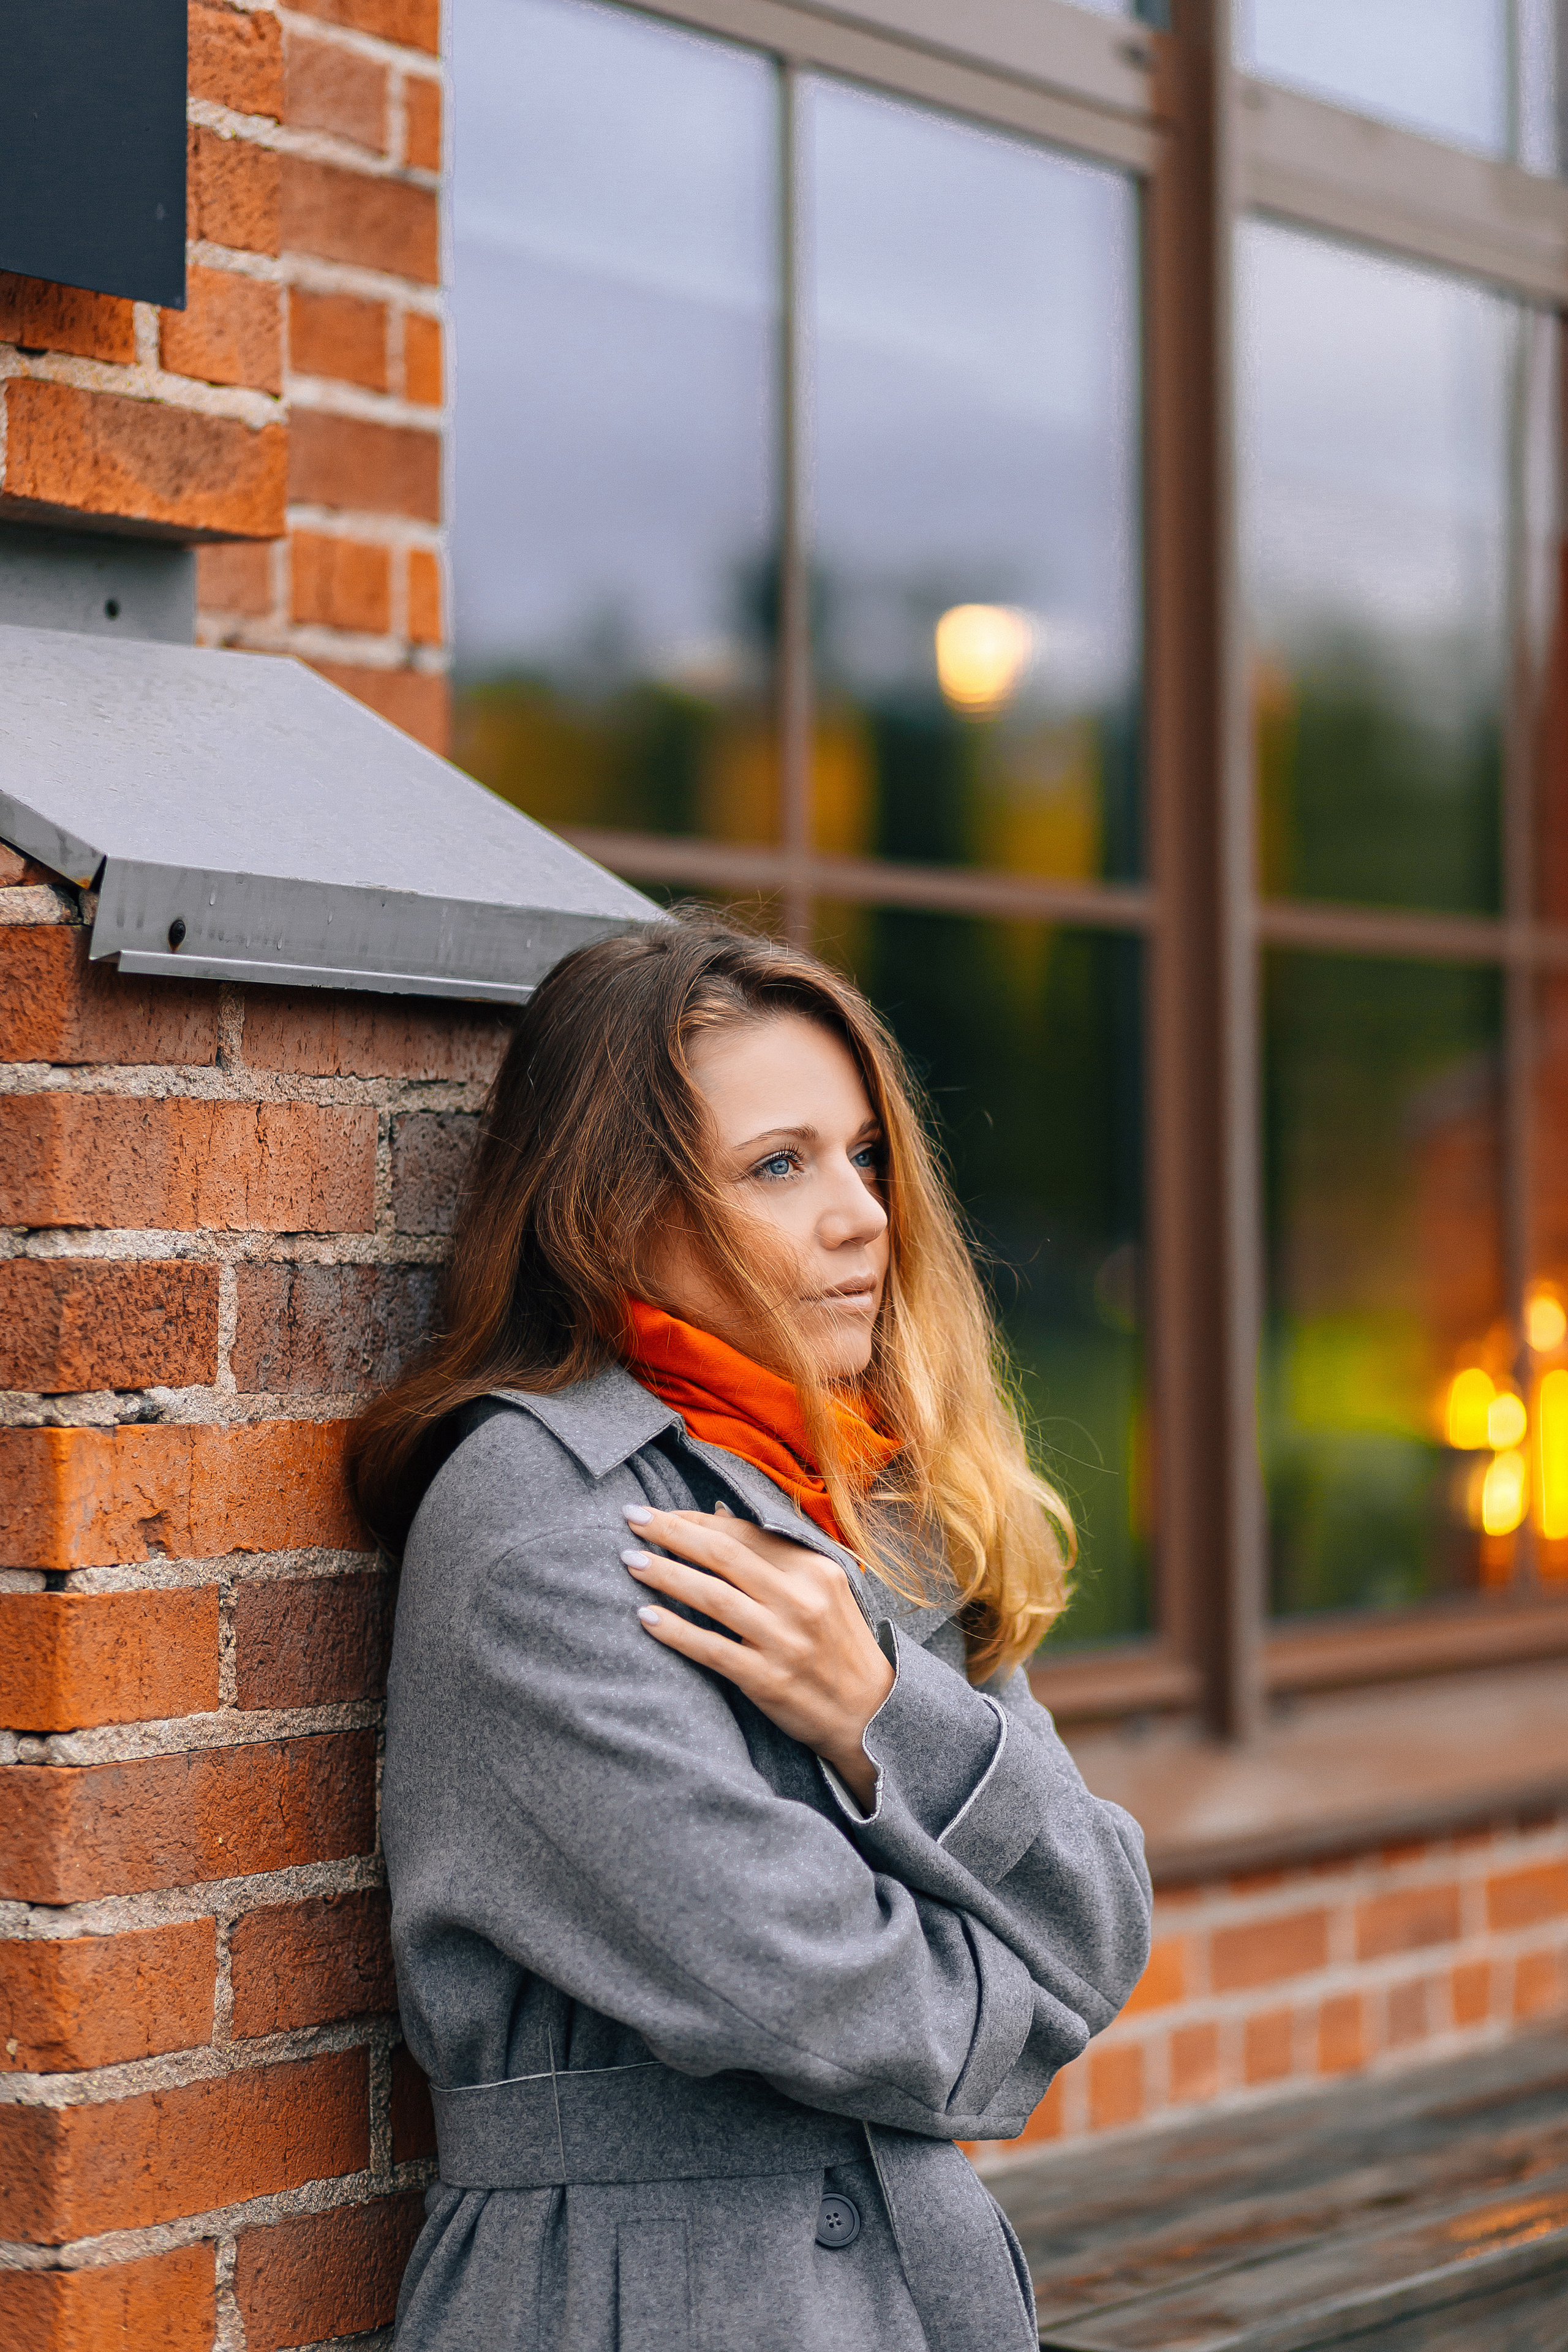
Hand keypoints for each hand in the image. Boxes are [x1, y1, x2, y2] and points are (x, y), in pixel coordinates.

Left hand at [620, 1502, 892, 1807]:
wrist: (872, 1713)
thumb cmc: (837, 1646)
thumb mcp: (822, 1589)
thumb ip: (775, 1555)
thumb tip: (717, 1515)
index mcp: (815, 1568)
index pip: (744, 1533)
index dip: (696, 1520)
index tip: (659, 1513)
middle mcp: (801, 1599)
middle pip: (724, 1555)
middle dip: (672, 1533)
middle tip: (632, 1519)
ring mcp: (785, 1641)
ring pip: (714, 1597)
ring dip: (666, 1575)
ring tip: (629, 1562)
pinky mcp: (769, 1679)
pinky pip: (712, 1649)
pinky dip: (676, 1631)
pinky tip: (645, 1617)